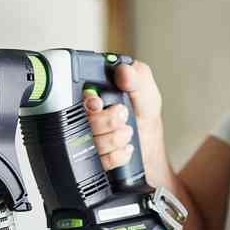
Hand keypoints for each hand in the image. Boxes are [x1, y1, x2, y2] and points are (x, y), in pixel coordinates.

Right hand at [84, 61, 163, 184]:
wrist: (150, 146)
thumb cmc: (145, 117)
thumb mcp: (146, 93)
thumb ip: (137, 78)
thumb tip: (123, 70)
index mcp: (97, 96)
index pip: (79, 96)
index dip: (88, 101)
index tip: (99, 103)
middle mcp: (90, 116)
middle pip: (83, 120)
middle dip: (108, 121)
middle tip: (123, 115)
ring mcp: (91, 137)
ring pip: (91, 141)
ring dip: (115, 138)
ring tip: (128, 132)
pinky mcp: (95, 156)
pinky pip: (99, 159)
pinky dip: (117, 154)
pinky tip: (125, 147)